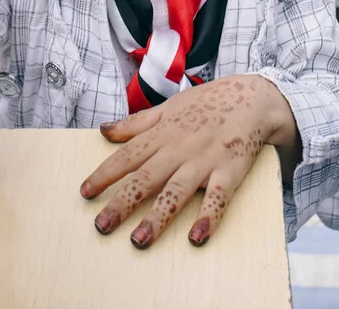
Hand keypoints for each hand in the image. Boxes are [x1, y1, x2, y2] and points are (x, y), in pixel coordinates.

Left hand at [80, 76, 298, 248]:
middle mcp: (179, 148)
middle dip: (123, 202)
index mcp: (163, 133)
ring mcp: (205, 161)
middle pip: (146, 178)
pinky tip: (197, 237)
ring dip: (158, 217)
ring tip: (139, 240)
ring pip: (176, 192)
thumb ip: (137, 123)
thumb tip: (104, 130)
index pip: (128, 155)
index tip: (85, 193)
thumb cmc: (207, 103)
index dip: (105, 174)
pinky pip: (218, 199)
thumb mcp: (169, 107)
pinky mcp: (229, 173)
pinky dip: (208, 217)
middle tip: (101, 226)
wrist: (252, 98)